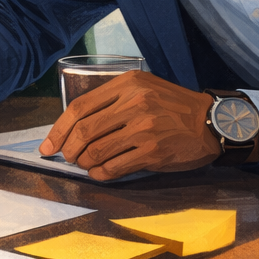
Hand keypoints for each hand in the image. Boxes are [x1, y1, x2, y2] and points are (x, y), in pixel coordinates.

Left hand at [39, 70, 219, 179]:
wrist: (211, 122)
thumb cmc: (171, 107)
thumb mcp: (142, 89)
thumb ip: (111, 101)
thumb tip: (73, 127)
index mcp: (127, 84)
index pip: (79, 107)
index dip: (58, 130)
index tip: (48, 146)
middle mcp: (134, 103)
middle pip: (83, 131)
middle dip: (68, 149)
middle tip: (67, 158)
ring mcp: (144, 128)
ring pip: (96, 151)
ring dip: (84, 163)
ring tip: (86, 165)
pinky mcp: (153, 152)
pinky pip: (114, 167)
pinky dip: (100, 174)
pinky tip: (100, 173)